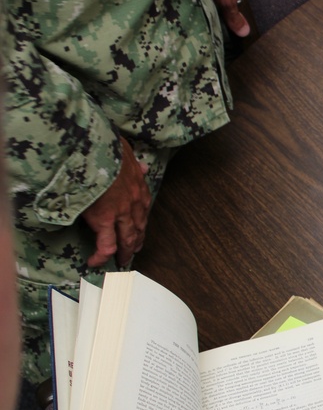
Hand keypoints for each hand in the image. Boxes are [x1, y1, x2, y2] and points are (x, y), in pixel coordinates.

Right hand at [82, 137, 150, 267]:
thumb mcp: (126, 151)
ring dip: (123, 253)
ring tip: (119, 262)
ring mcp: (121, 213)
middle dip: (136, 242)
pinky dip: (101, 256)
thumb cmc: (104, 146)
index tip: (138, 230)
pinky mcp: (104, 220)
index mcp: (139, 187)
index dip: (140, 222)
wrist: (91, 148)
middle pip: (138, 229)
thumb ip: (133, 162)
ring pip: (126, 240)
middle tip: (132, 252)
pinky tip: (94, 262)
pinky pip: (106, 245)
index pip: (144, 211)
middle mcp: (135, 203)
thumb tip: (142, 166)